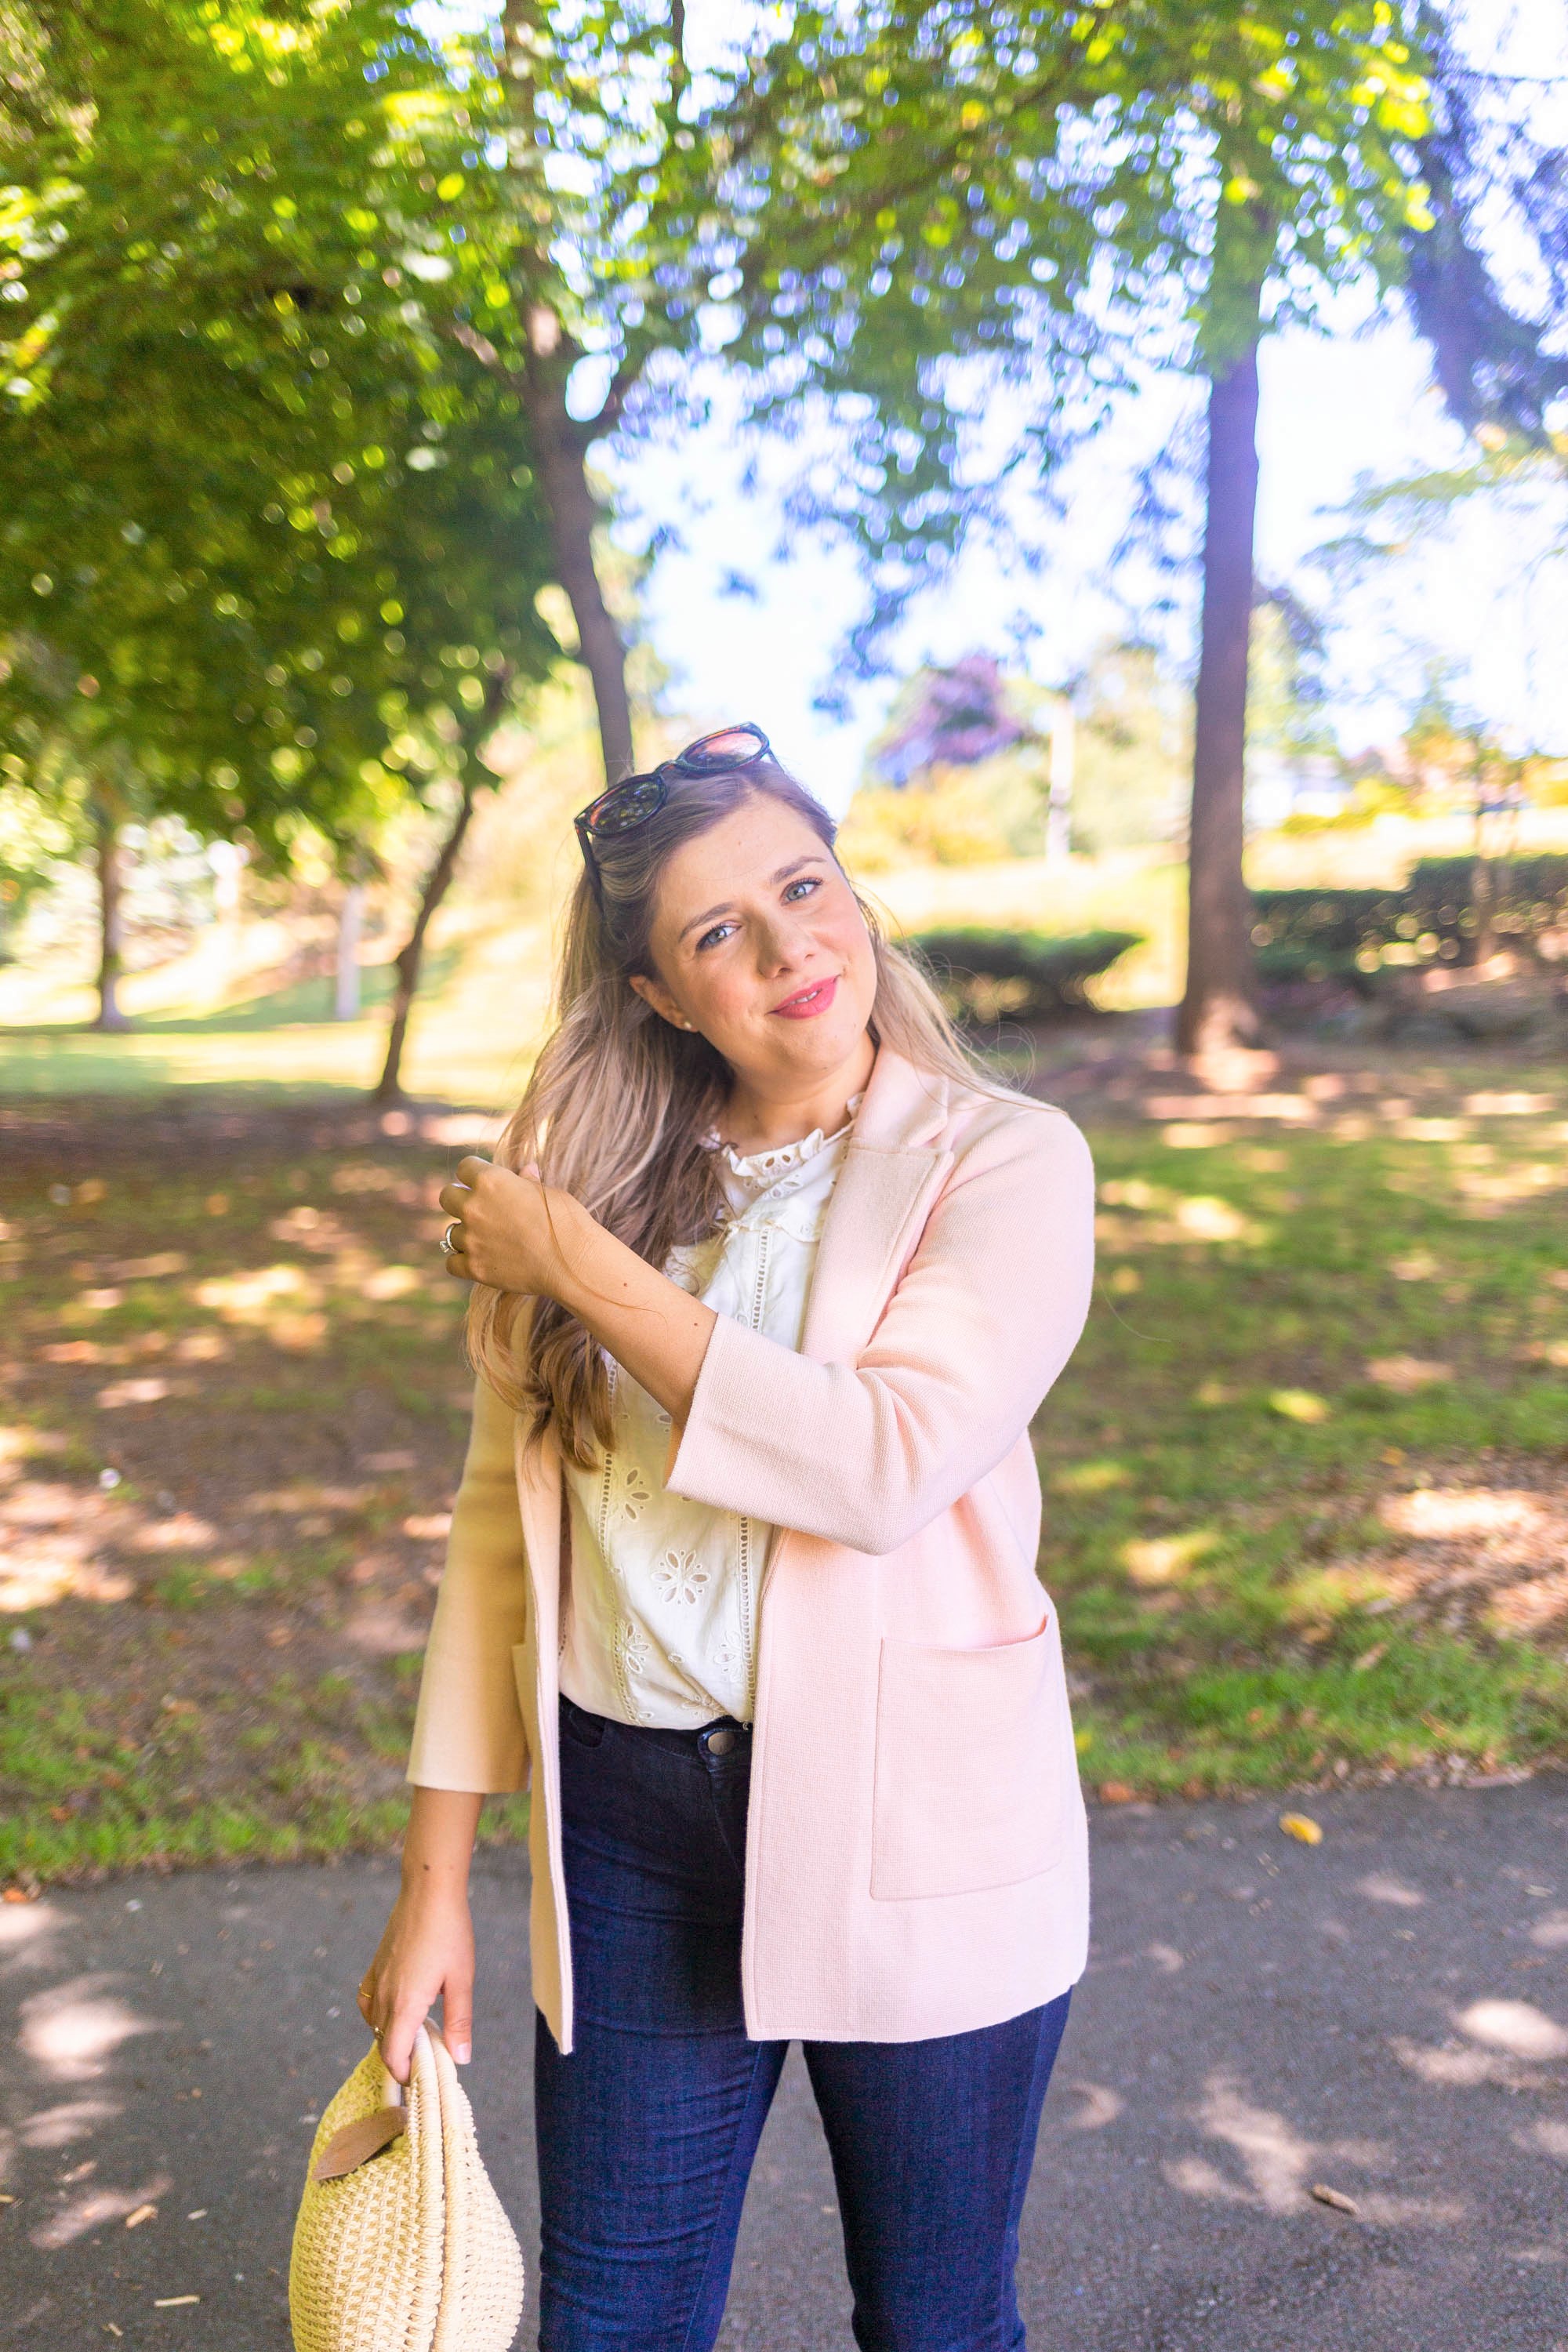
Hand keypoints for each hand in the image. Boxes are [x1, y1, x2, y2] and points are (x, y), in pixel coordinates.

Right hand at [357, 1879, 474, 2084]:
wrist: (428, 1890)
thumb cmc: (449, 1932)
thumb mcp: (461, 1979)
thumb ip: (459, 2021)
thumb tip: (461, 2058)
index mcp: (405, 2004)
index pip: (393, 2054)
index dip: (404, 2073)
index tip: (420, 2078)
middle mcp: (384, 1996)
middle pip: (383, 2043)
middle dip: (400, 2058)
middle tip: (425, 2061)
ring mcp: (376, 1980)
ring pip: (373, 2023)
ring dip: (390, 2036)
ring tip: (416, 2036)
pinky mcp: (375, 1966)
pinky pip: (366, 2002)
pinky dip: (376, 2015)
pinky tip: (396, 2010)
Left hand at [437, 1154, 575, 1293]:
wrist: (573, 1261)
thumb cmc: (566, 1221)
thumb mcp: (548, 1192)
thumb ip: (527, 1181)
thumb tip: (525, 1170)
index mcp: (491, 1181)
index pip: (464, 1167)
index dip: (475, 1174)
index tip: (484, 1182)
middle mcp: (474, 1207)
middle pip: (446, 1196)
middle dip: (459, 1200)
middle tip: (479, 1210)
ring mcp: (471, 1239)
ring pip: (450, 1232)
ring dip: (466, 1234)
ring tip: (489, 1240)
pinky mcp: (474, 1267)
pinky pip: (452, 1262)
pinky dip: (462, 1261)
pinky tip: (480, 1259)